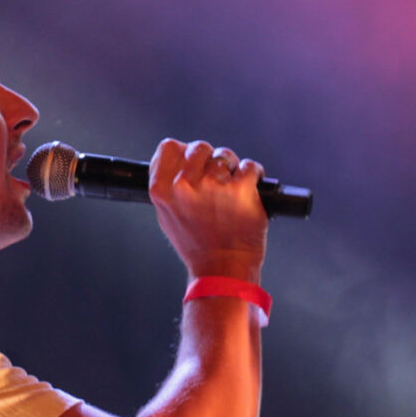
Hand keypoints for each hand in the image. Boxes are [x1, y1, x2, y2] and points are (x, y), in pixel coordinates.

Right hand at [148, 139, 267, 282]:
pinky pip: (249, 166)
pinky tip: (250, 187)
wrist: (222, 270)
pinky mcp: (240, 190)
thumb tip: (179, 159)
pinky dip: (253, 174)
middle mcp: (184, 186)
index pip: (169, 147)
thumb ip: (169, 186)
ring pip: (225, 155)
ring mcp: (213, 186)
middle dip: (210, 159)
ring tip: (233, 188)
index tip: (194, 163)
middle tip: (216, 178)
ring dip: (232, 167)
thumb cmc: (197, 246)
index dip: (184, 152)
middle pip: (199, 147)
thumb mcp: (167, 216)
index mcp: (162, 190)